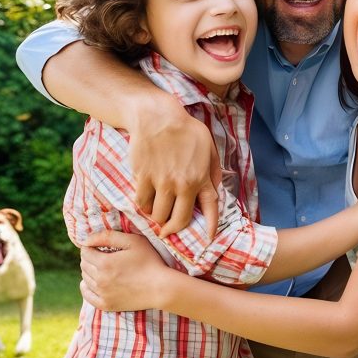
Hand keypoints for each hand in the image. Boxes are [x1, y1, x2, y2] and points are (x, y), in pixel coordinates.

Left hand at [79, 230, 171, 311]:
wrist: (161, 288)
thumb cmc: (150, 262)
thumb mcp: (134, 242)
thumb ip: (109, 236)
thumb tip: (87, 239)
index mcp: (105, 263)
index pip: (85, 252)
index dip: (91, 246)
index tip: (99, 246)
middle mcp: (100, 280)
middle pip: (84, 265)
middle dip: (90, 258)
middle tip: (102, 256)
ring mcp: (102, 294)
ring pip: (85, 279)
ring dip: (90, 271)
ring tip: (103, 268)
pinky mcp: (106, 305)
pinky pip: (87, 296)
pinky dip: (86, 288)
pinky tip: (93, 283)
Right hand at [129, 99, 220, 238]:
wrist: (157, 118)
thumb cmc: (185, 130)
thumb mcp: (209, 148)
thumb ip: (212, 171)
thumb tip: (215, 190)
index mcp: (202, 178)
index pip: (211, 209)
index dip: (211, 226)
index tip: (209, 239)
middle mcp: (183, 184)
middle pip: (179, 219)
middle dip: (173, 229)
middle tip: (168, 232)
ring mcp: (162, 183)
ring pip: (158, 215)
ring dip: (157, 217)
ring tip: (156, 212)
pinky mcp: (143, 179)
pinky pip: (142, 203)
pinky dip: (143, 206)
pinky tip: (145, 201)